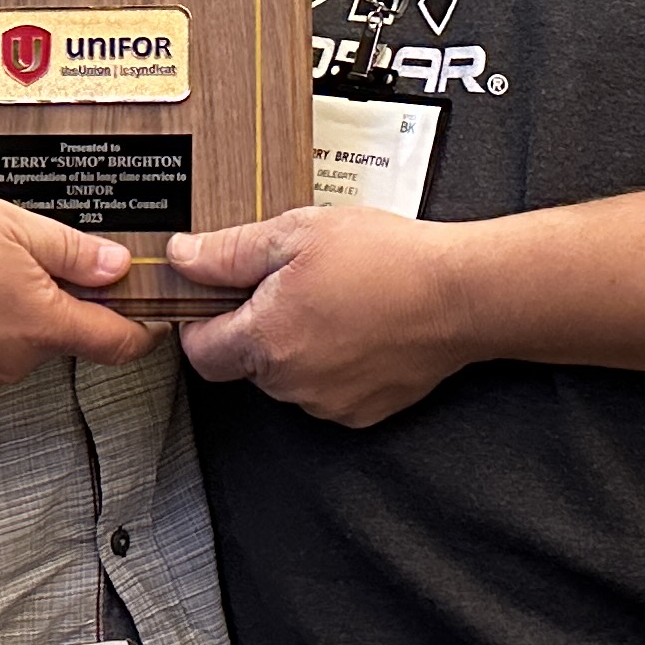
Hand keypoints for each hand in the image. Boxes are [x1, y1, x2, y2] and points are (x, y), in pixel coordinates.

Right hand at [0, 188, 157, 403]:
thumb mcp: (10, 225)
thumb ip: (72, 252)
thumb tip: (117, 268)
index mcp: (39, 325)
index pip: (115, 344)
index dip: (139, 331)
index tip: (146, 320)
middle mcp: (9, 364)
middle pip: (52, 339)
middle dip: (44, 305)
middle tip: (7, 260)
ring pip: (6, 351)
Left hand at [166, 205, 467, 427]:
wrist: (462, 295)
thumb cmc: (385, 258)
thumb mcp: (298, 233)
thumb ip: (230, 251)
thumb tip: (182, 256)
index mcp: (265, 341)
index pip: (201, 351)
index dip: (202, 321)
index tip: (221, 296)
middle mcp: (291, 384)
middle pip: (245, 363)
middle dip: (257, 326)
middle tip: (293, 282)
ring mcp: (328, 403)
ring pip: (288, 377)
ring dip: (297, 345)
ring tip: (336, 299)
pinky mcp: (364, 412)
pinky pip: (328, 390)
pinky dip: (334, 363)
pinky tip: (360, 326)